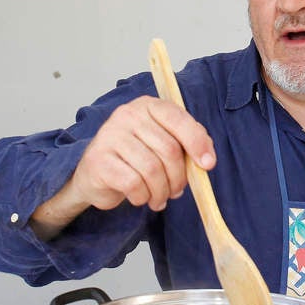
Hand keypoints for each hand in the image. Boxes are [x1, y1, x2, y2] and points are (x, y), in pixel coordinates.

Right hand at [72, 96, 214, 211]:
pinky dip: (142, 197)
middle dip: (179, 177)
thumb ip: (187, 143)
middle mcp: (127, 115)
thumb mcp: (163, 144)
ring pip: (152, 170)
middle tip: (177, 191)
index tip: (208, 164)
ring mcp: (110, 136)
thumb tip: (207, 160)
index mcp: (148, 106)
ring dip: (161, 192)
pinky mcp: (99, 160)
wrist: (96, 174)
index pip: (178, 119)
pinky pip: (133, 183)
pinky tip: (141, 197)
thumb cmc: (136, 158)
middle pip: (169, 149)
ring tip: (159, 198)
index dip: (197, 143)